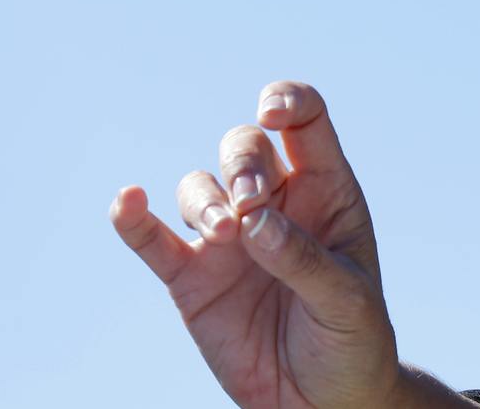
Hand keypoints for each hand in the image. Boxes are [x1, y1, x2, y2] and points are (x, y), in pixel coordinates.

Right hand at [111, 81, 405, 408]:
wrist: (323, 401)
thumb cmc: (352, 338)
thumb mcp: (347, 298)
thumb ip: (303, 257)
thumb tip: (255, 221)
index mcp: (325, 192)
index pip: (304, 121)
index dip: (287, 102)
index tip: (273, 113)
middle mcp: (273, 203)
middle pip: (244, 148)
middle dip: (242, 164)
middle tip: (251, 203)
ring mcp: (229, 239)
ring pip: (200, 187)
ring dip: (205, 199)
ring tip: (225, 232)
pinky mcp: (191, 278)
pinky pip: (152, 240)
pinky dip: (134, 220)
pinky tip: (127, 202)